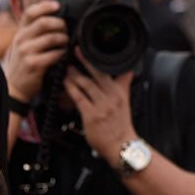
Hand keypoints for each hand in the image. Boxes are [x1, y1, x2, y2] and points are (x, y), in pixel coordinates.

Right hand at [3, 0, 68, 102]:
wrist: (14, 86)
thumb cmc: (26, 61)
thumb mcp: (25, 43)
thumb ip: (35, 30)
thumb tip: (56, 14)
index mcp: (20, 32)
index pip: (30, 12)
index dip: (45, 6)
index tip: (58, 5)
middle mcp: (21, 39)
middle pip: (44, 22)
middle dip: (61, 24)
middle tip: (66, 29)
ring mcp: (26, 52)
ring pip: (52, 38)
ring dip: (64, 39)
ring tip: (66, 42)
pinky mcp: (33, 64)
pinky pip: (55, 54)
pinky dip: (62, 53)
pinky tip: (63, 55)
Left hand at [63, 48, 136, 164]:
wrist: (121, 144)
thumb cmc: (121, 124)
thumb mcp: (126, 101)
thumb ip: (124, 84)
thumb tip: (128, 70)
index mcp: (120, 92)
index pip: (108, 71)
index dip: (96, 60)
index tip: (87, 50)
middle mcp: (112, 97)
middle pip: (97, 75)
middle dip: (84, 61)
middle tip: (74, 51)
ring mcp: (102, 106)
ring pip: (86, 85)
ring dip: (74, 75)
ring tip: (67, 69)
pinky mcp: (92, 116)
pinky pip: (79, 98)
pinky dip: (71, 89)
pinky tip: (65, 84)